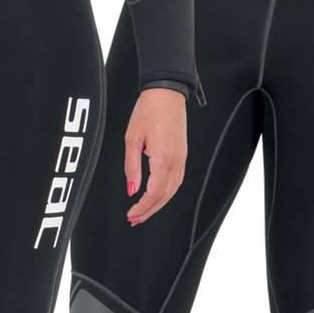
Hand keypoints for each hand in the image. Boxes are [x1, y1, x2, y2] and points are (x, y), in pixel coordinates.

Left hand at [124, 86, 188, 223]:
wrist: (166, 93)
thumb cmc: (148, 111)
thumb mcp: (132, 138)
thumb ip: (132, 167)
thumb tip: (132, 190)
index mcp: (163, 158)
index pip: (154, 192)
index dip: (142, 207)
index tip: (131, 214)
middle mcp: (176, 161)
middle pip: (165, 196)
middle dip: (149, 211)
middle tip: (134, 219)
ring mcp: (181, 158)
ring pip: (172, 190)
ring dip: (158, 204)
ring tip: (143, 212)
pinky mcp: (182, 154)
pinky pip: (176, 180)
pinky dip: (166, 193)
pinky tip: (156, 196)